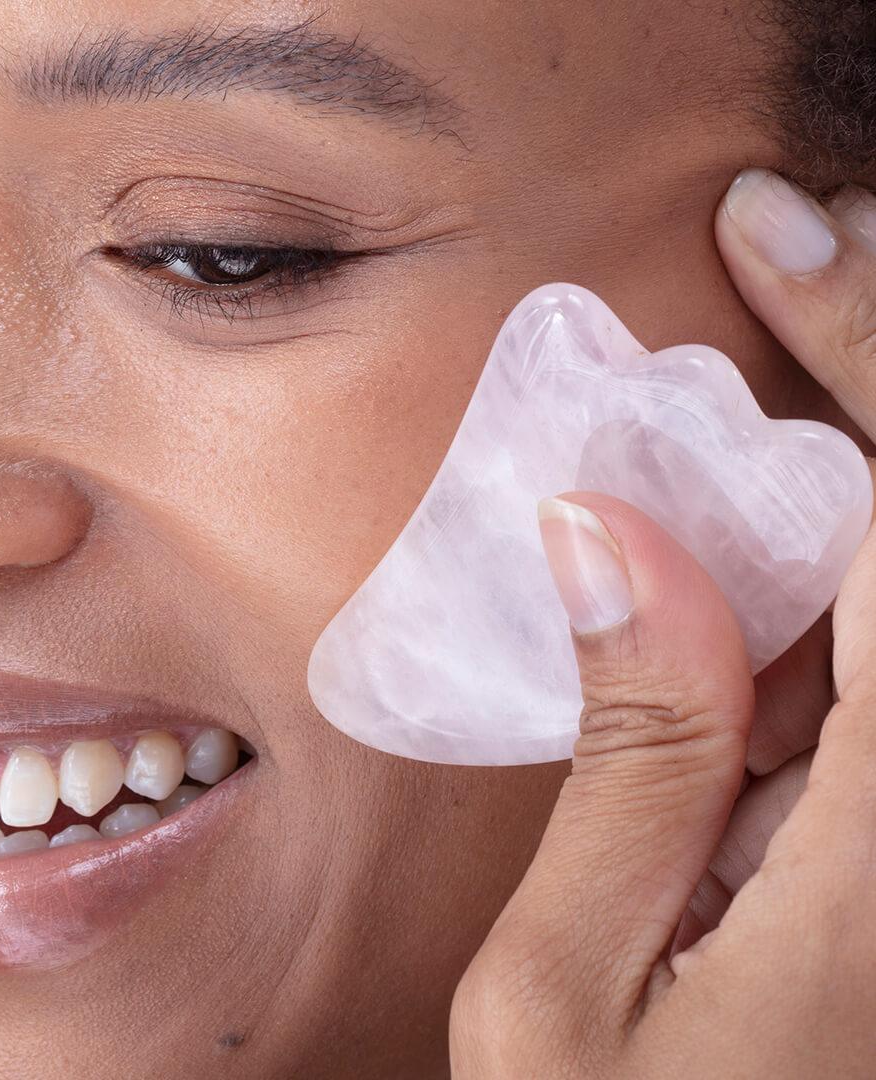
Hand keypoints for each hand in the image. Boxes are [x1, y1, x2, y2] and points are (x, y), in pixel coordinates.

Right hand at [449, 170, 875, 1077]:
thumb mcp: (571, 991)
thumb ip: (629, 756)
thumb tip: (609, 535)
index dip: (862, 359)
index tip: (773, 234)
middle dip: (866, 375)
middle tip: (788, 252)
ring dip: (825, 485)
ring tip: (717, 417)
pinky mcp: (874, 848)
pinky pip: (865, 678)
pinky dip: (813, 595)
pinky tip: (716, 588)